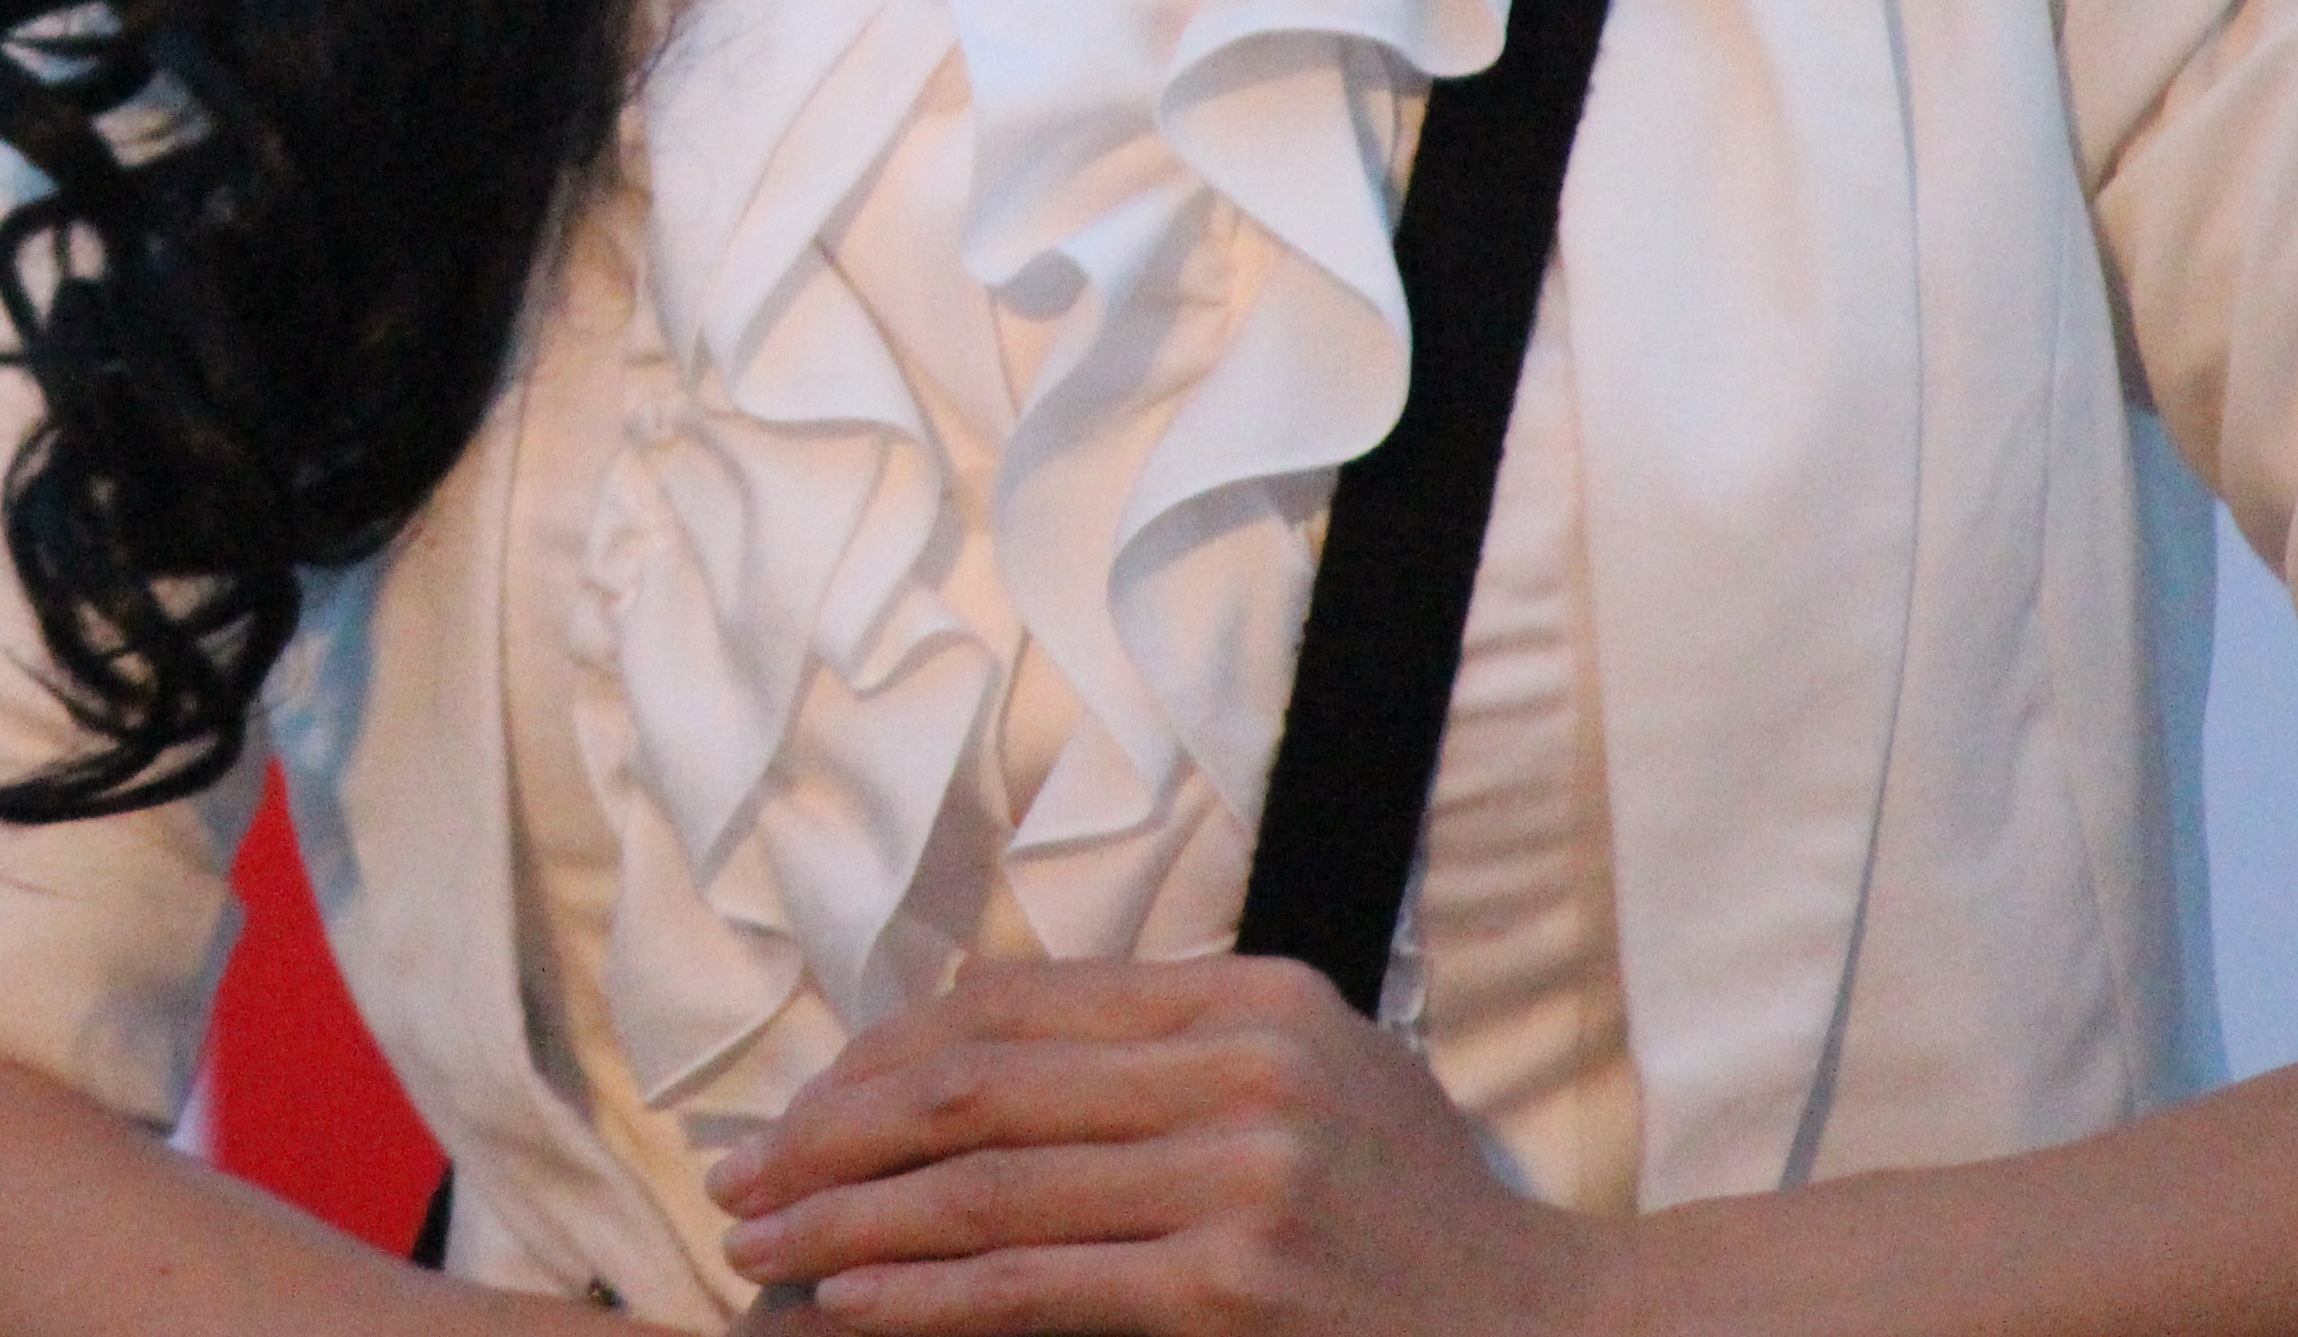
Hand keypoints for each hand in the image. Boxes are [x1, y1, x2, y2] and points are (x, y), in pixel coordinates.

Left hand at [699, 954, 1628, 1334]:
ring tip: (760, 1244)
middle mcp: (1243, 1063)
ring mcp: (1242, 1173)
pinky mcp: (1233, 1282)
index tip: (800, 1108)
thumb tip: (974, 1050)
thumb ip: (1169, 1053)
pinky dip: (922, 1291)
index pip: (1016, 1004)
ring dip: (846, 1214)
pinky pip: (1036, 1281)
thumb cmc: (1418, 1221)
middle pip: (978, 1080)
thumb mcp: (1314, 1081)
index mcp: (1252, 995)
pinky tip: (846, 1300)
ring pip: (986, 1181)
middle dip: (832, 1129)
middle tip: (738, 1174)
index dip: (882, 1053)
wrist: (1558, 1335)